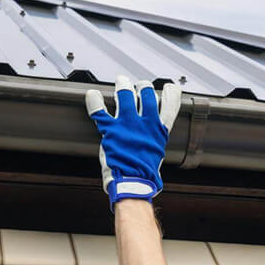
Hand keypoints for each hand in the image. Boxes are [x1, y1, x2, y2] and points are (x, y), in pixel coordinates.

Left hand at [85, 75, 181, 207]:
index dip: (171, 94)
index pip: (170, 106)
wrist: (133, 183)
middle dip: (143, 87)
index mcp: (159, 131)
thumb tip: (154, 143)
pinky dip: (94, 101)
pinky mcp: (111, 130)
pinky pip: (100, 111)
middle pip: (147, 94)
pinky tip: (93, 94)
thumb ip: (154, 142)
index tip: (170, 87)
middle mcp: (145, 124)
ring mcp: (127, 125)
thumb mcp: (157, 155)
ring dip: (123, 86)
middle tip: (140, 85)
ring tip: (122, 81)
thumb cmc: (145, 175)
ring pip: (125, 95)